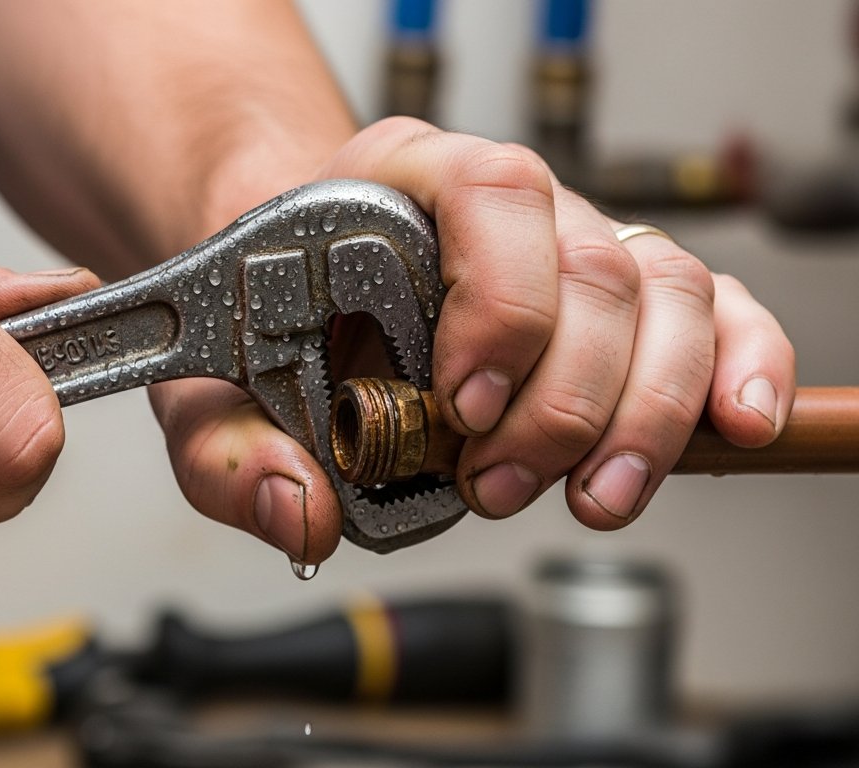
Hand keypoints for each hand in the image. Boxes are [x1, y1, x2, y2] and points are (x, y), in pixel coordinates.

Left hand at [150, 117, 793, 564]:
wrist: (298, 288)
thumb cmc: (267, 322)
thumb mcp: (214, 386)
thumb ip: (231, 454)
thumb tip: (300, 515)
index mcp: (402, 178)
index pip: (489, 194)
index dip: (499, 304)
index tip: (465, 405)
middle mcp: (504, 203)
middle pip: (592, 267)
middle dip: (561, 402)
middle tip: (500, 483)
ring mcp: (576, 242)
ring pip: (666, 292)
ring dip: (643, 411)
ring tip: (592, 496)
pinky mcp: (626, 296)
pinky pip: (714, 307)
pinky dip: (737, 365)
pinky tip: (732, 427)